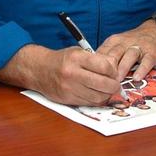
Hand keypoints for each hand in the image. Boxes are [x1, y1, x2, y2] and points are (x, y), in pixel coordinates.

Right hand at [0, 44, 121, 105]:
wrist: (39, 70)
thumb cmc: (62, 60)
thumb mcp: (78, 52)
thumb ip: (96, 59)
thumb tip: (116, 69)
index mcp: (76, 58)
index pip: (105, 67)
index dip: (114, 71)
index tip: (114, 71)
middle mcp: (72, 73)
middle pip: (104, 85)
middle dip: (114, 86)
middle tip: (115, 84)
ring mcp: (70, 88)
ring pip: (99, 97)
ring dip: (107, 95)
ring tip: (106, 90)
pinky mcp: (68, 99)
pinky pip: (89, 103)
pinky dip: (97, 100)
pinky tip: (96, 94)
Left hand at [98, 20, 155, 81]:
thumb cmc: (133, 42)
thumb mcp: (117, 45)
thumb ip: (107, 56)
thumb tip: (93, 72)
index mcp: (114, 41)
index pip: (102, 53)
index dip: (97, 65)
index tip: (93, 77)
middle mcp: (125, 43)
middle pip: (114, 54)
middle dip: (108, 68)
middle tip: (104, 81)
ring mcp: (139, 47)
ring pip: (129, 56)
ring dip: (122, 68)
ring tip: (117, 81)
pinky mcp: (152, 53)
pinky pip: (146, 61)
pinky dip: (141, 70)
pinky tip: (136, 78)